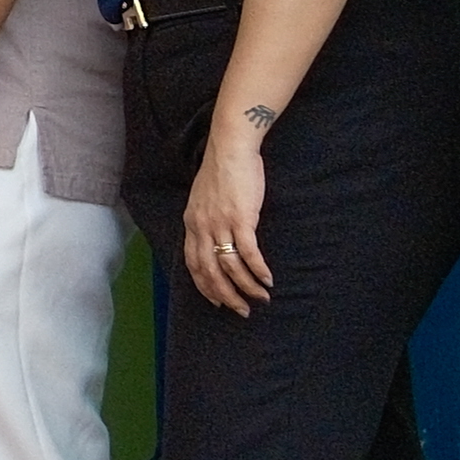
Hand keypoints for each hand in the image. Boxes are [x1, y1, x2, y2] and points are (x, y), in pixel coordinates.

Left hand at [181, 124, 277, 317]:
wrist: (230, 149)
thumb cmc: (221, 171)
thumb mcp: (203, 199)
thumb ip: (205, 220)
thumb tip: (215, 237)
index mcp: (191, 224)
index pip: (193, 264)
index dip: (205, 286)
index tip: (217, 301)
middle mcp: (202, 228)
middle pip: (210, 272)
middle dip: (226, 296)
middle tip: (241, 310)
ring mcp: (220, 224)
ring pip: (230, 267)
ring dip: (246, 287)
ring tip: (260, 299)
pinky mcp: (241, 219)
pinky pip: (249, 253)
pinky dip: (258, 270)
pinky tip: (267, 280)